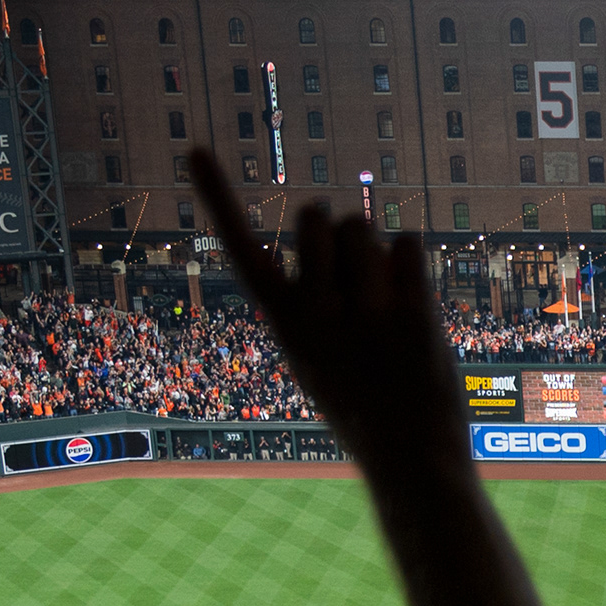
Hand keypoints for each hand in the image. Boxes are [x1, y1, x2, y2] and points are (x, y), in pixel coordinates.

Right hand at [190, 149, 460, 459]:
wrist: (410, 457)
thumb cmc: (361, 405)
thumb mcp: (313, 358)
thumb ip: (308, 300)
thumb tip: (322, 227)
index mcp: (283, 322)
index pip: (241, 250)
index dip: (217, 196)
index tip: (193, 148)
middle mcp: (315, 312)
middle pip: (317, 218)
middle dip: (335, 230)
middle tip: (354, 276)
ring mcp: (363, 311)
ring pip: (362, 227)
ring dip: (375, 250)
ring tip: (384, 301)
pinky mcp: (411, 311)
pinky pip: (407, 242)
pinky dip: (412, 261)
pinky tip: (412, 301)